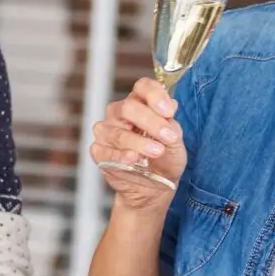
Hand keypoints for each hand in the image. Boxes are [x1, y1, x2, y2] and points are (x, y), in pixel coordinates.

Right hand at [90, 77, 186, 209]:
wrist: (155, 188)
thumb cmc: (165, 160)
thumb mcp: (175, 141)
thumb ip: (171, 123)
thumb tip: (171, 105)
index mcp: (140, 103)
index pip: (143, 87)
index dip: (155, 95)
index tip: (170, 111)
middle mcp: (119, 114)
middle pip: (128, 107)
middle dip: (150, 121)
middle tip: (167, 136)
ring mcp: (106, 132)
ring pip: (118, 132)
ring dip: (139, 142)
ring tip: (156, 151)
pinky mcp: (99, 152)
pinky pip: (105, 152)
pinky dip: (120, 156)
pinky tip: (133, 159)